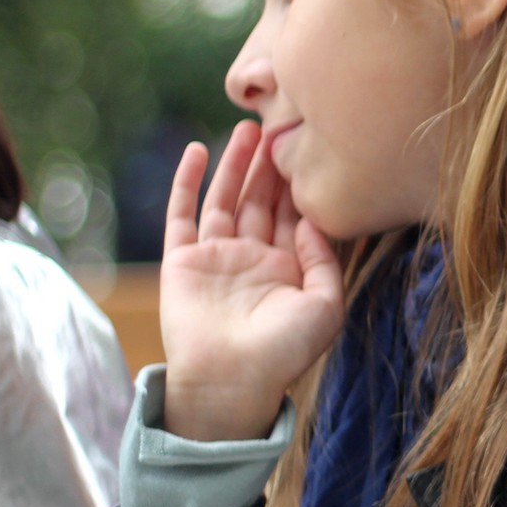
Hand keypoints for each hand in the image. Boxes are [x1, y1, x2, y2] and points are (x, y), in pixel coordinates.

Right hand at [159, 122, 345, 442]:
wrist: (231, 381)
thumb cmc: (283, 352)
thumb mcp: (325, 305)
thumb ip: (324, 260)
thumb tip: (312, 221)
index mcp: (288, 269)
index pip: (295, 216)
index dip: (301, 185)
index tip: (311, 148)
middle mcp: (253, 258)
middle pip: (263, 200)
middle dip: (271, 166)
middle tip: (280, 125)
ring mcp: (216, 257)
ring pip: (227, 198)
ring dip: (236, 164)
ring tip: (248, 128)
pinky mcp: (182, 260)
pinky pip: (183, 214)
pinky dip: (188, 182)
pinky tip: (197, 152)